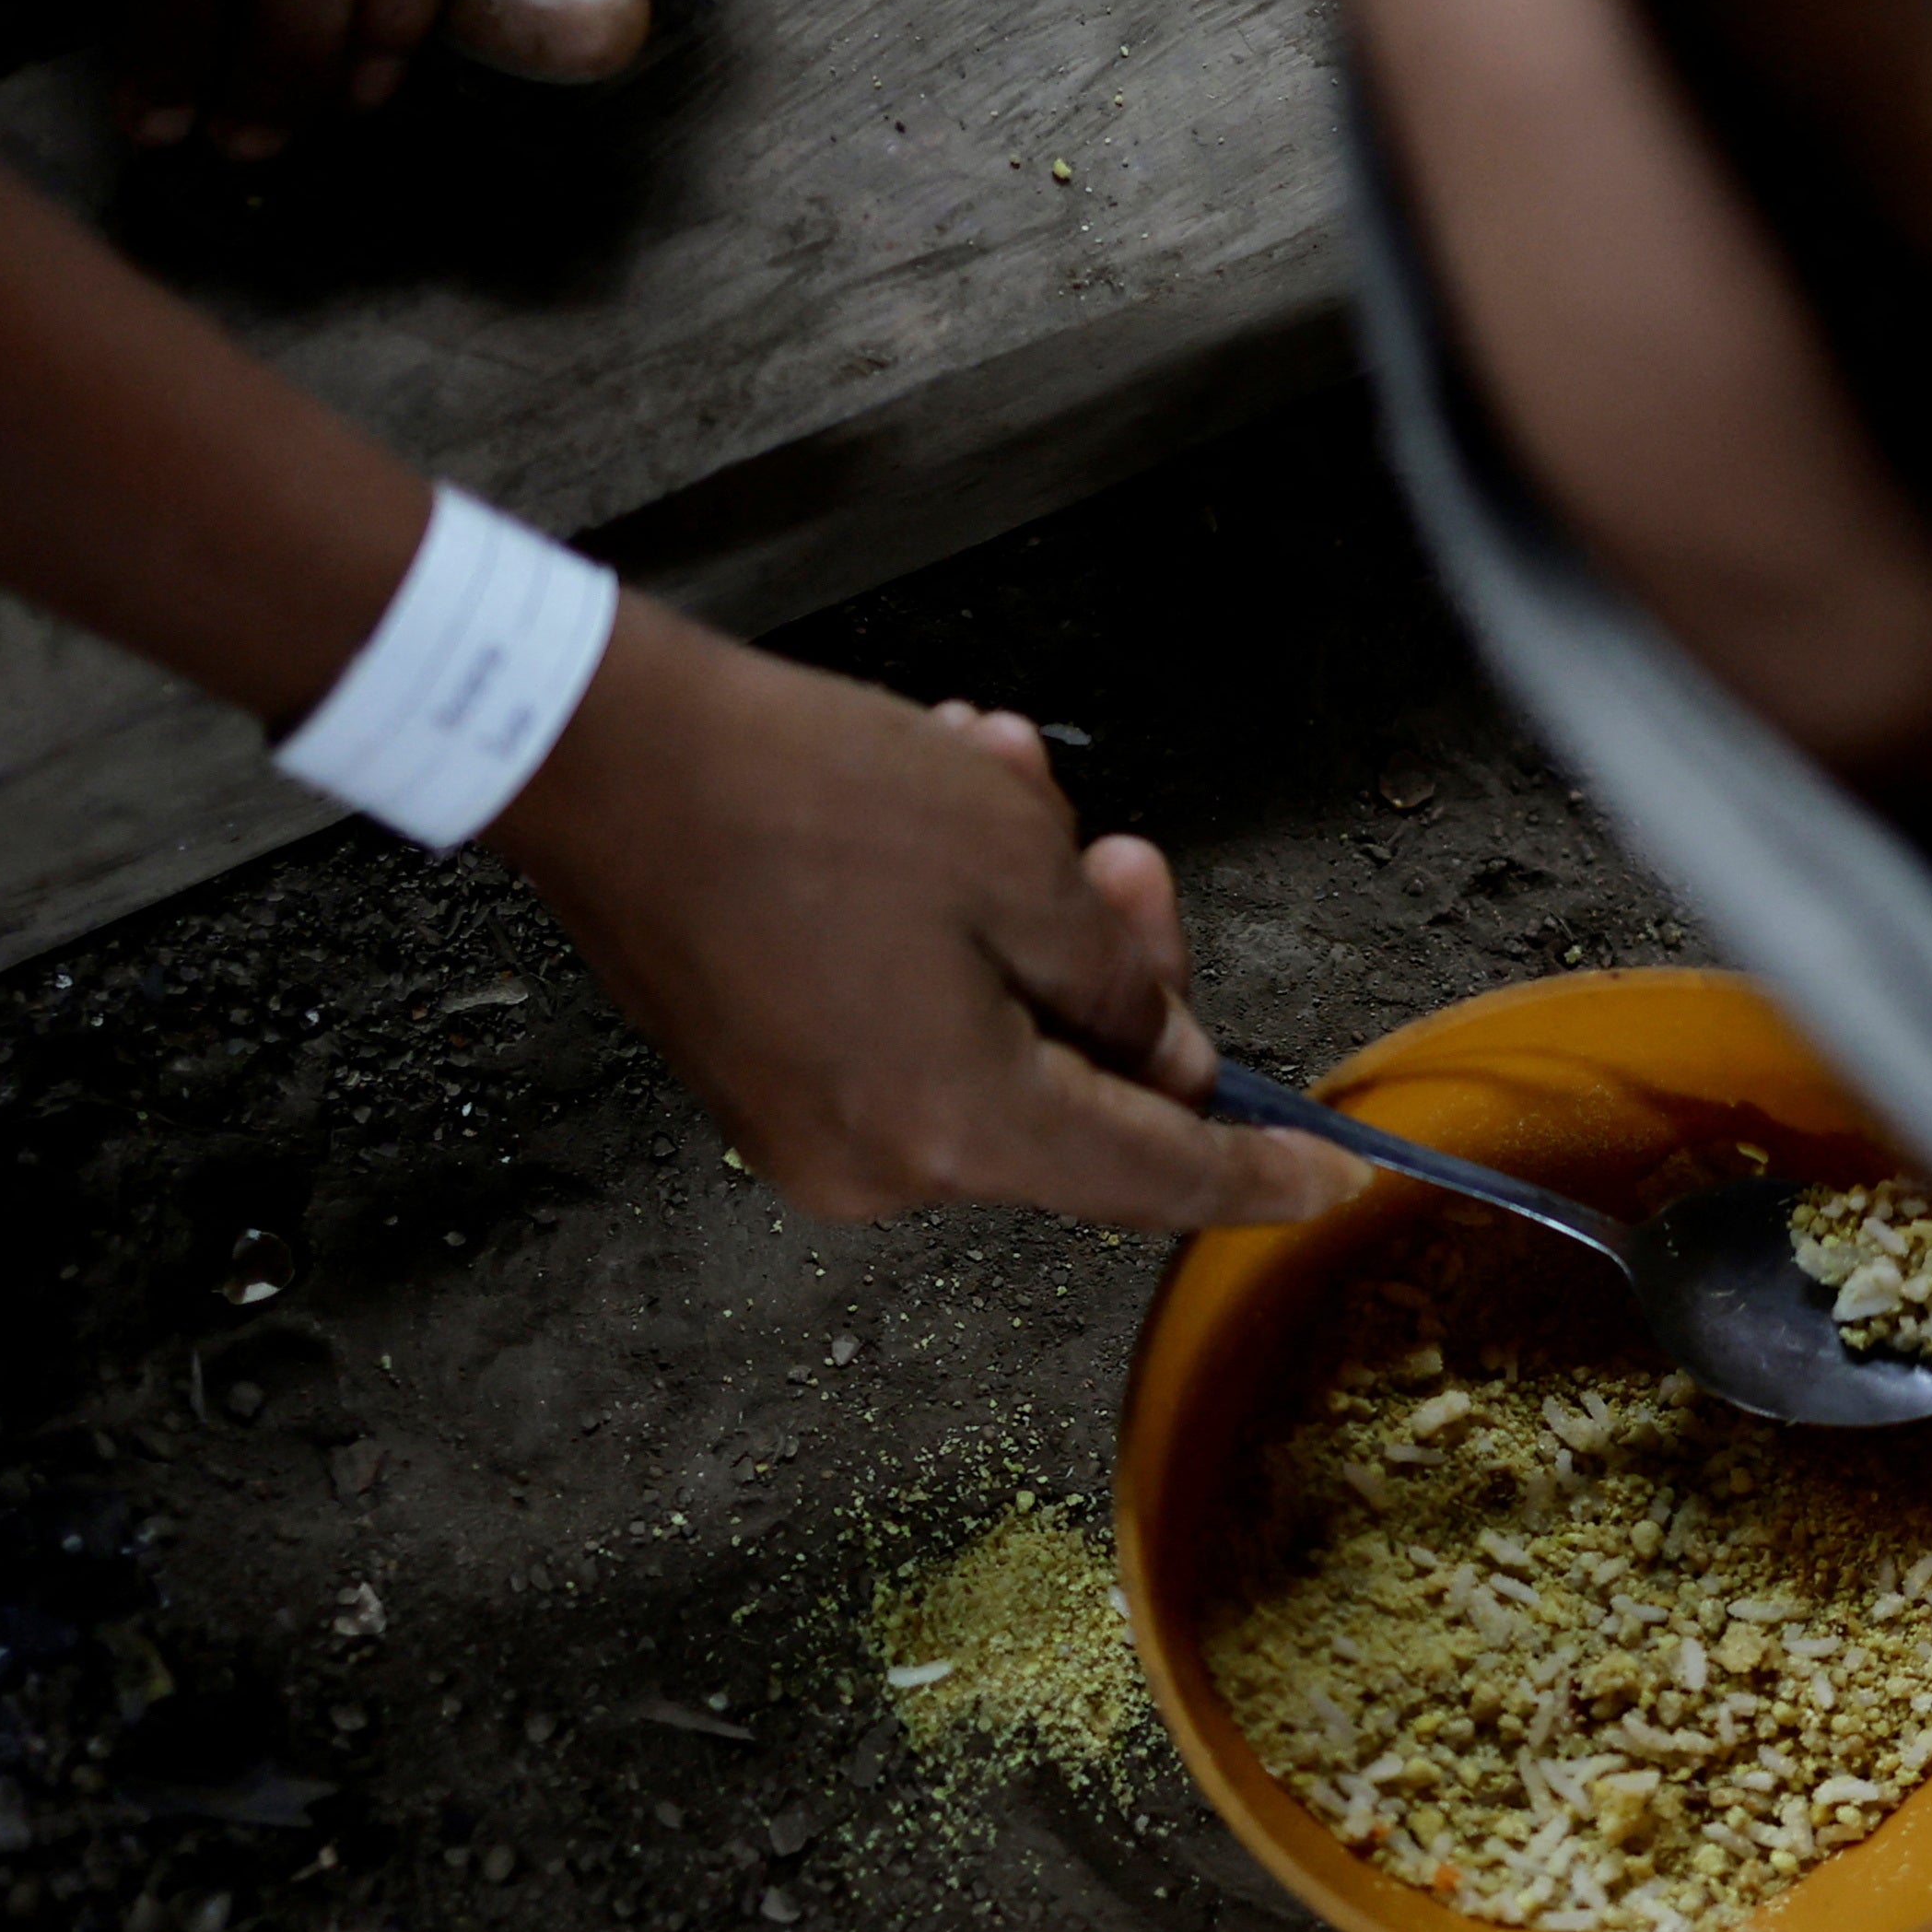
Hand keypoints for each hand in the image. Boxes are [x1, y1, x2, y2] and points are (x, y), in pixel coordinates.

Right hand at [481, 598, 1364, 1226]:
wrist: (601, 754)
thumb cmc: (796, 791)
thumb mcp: (1017, 860)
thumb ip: (1116, 979)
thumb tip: (1163, 1055)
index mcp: (957, 1128)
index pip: (1154, 1177)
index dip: (1256, 1172)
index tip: (1330, 1176)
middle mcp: (877, 1167)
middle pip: (1073, 1098)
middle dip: (1111, 969)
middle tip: (1121, 853)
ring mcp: (804, 1132)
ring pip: (990, 1045)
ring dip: (1018, 924)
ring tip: (994, 786)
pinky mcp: (759, 1084)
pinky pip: (904, 1030)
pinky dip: (941, 940)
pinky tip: (930, 817)